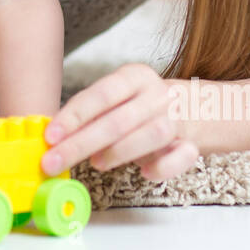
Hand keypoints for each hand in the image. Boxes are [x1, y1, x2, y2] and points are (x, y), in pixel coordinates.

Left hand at [39, 64, 198, 180]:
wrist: (198, 108)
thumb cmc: (143, 107)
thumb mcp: (119, 99)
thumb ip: (92, 114)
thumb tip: (53, 138)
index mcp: (135, 76)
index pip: (101, 94)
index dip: (74, 116)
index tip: (51, 136)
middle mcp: (157, 94)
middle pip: (117, 120)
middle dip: (81, 144)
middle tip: (53, 162)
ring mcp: (179, 118)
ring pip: (150, 135)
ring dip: (118, 152)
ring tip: (95, 163)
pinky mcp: (194, 144)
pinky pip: (181, 156)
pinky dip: (163, 167)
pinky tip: (145, 172)